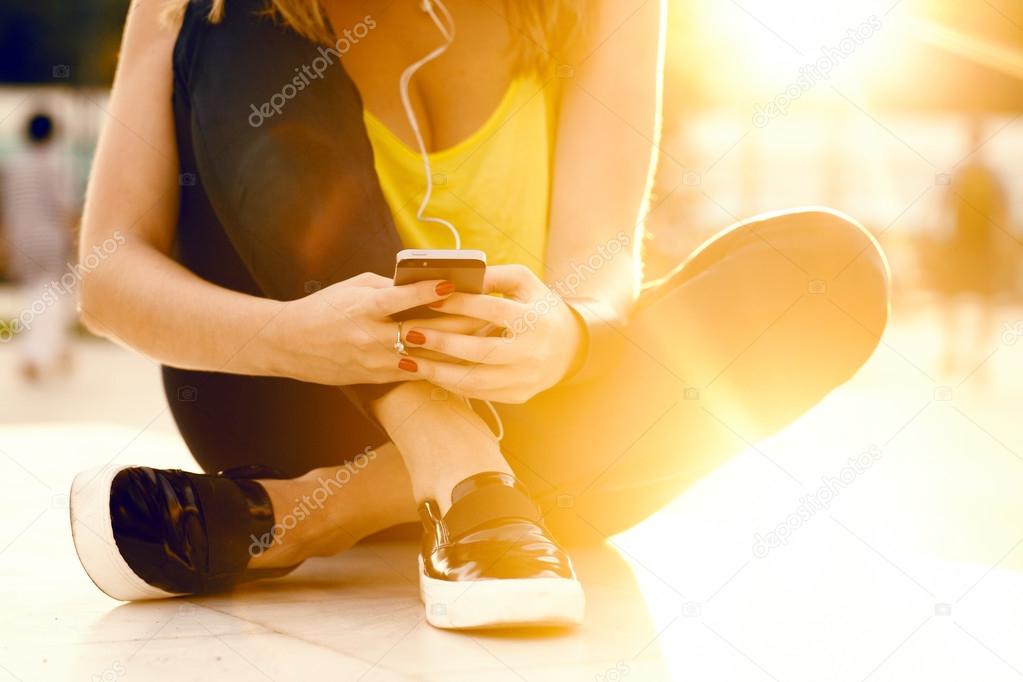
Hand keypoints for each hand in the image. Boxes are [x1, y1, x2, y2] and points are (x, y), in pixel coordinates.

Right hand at [265, 272, 480, 385]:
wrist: (287, 344)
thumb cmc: (324, 308)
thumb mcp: (353, 288)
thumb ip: (388, 288)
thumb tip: (426, 284)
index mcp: (362, 308)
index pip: (398, 299)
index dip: (426, 291)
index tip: (452, 282)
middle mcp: (368, 336)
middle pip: (419, 331)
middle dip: (454, 323)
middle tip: (486, 314)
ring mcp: (372, 361)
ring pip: (422, 357)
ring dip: (453, 349)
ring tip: (483, 340)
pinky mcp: (373, 378)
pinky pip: (412, 373)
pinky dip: (436, 366)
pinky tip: (461, 361)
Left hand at [399, 264, 583, 402]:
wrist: (570, 347)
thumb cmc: (538, 307)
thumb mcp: (525, 283)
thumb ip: (493, 276)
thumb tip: (455, 277)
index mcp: (535, 318)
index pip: (493, 310)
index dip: (460, 305)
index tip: (430, 300)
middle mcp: (533, 351)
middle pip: (481, 351)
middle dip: (442, 343)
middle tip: (409, 333)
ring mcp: (526, 377)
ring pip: (476, 380)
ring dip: (438, 371)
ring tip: (408, 360)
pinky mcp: (518, 395)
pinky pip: (479, 393)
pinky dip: (451, 384)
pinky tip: (428, 373)